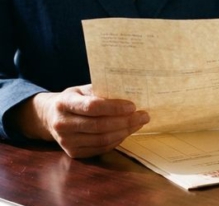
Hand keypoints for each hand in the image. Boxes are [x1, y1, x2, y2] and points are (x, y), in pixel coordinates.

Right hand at [12, 85, 149, 157]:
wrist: (51, 117)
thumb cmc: (75, 99)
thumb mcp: (83, 90)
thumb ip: (102, 92)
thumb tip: (131, 94)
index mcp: (64, 103)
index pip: (92, 107)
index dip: (114, 108)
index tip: (133, 106)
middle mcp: (62, 123)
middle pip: (100, 125)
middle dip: (126, 121)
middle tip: (144, 116)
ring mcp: (66, 141)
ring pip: (102, 139)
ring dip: (124, 132)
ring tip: (138, 123)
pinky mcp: (73, 152)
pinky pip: (100, 148)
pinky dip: (117, 140)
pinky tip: (126, 132)